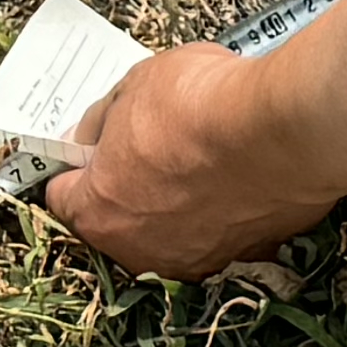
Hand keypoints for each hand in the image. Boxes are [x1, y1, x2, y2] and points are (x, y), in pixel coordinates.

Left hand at [35, 42, 344, 277]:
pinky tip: (241, 175)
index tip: (94, 145)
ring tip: (203, 160)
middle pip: (117, 220)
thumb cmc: (200, 105)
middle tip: (152, 145)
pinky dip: (227, 210)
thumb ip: (105, 118)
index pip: (61, 195)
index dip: (76, 164)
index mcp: (97, 212)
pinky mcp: (246, 257)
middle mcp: (138, 251)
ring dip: (178, 204)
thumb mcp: (134, 86)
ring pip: (172, 232)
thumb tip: (93, 134)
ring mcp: (195, 261)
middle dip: (127, 187)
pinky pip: (224, 232)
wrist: (285, 130)